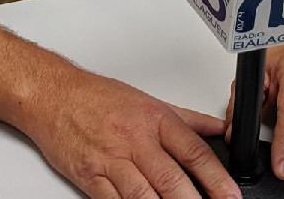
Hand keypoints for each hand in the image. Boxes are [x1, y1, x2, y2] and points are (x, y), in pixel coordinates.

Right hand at [24, 69, 241, 198]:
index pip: (194, 151)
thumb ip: (187, 119)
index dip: (217, 178)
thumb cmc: (96, 97)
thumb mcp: (148, 101)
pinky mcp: (90, 177)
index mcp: (155, 119)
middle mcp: (135, 140)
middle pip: (172, 179)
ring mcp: (111, 160)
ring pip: (145, 196)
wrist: (52, 95)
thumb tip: (219, 130)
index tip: (231, 197)